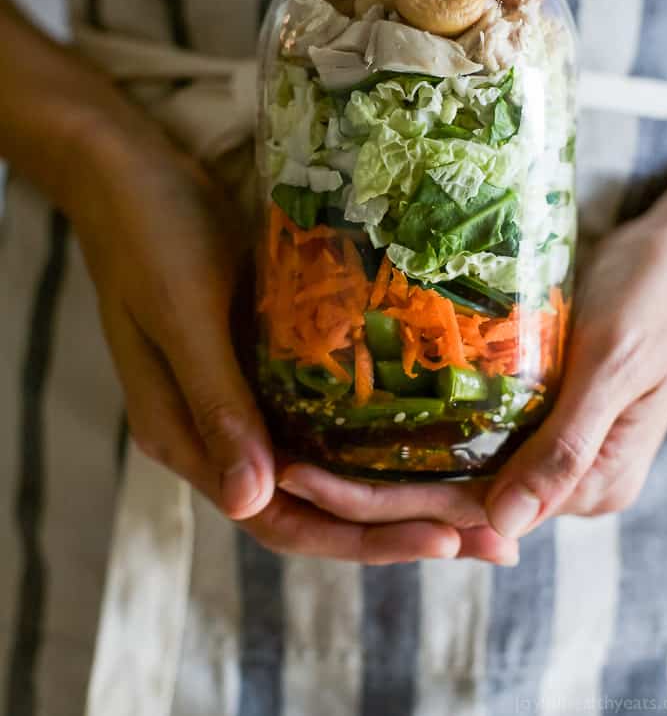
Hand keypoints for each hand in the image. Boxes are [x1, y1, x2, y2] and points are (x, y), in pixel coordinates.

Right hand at [70, 123, 469, 563]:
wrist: (130, 175)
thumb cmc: (151, 238)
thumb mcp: (183, 316)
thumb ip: (215, 403)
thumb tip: (253, 502)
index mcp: (185, 436)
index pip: (278, 519)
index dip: (361, 539)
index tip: (441, 540)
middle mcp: (216, 432)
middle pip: (313, 505)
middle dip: (397, 527)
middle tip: (486, 535)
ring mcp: (241, 397)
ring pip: (323, 467)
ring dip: (393, 489)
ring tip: (472, 495)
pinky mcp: (262, 362)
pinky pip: (321, 416)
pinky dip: (370, 435)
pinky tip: (426, 429)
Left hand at [277, 203, 666, 553]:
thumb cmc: (659, 296)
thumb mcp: (616, 363)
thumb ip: (566, 446)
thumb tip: (503, 529)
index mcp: (591, 483)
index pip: (470, 509)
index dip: (387, 504)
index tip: (311, 482)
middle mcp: (567, 478)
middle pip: (453, 498)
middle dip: (369, 490)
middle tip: (286, 468)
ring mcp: (555, 447)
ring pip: (457, 472)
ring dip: (388, 466)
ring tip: (310, 451)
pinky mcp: (543, 413)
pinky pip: (475, 437)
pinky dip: (424, 435)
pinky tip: (372, 422)